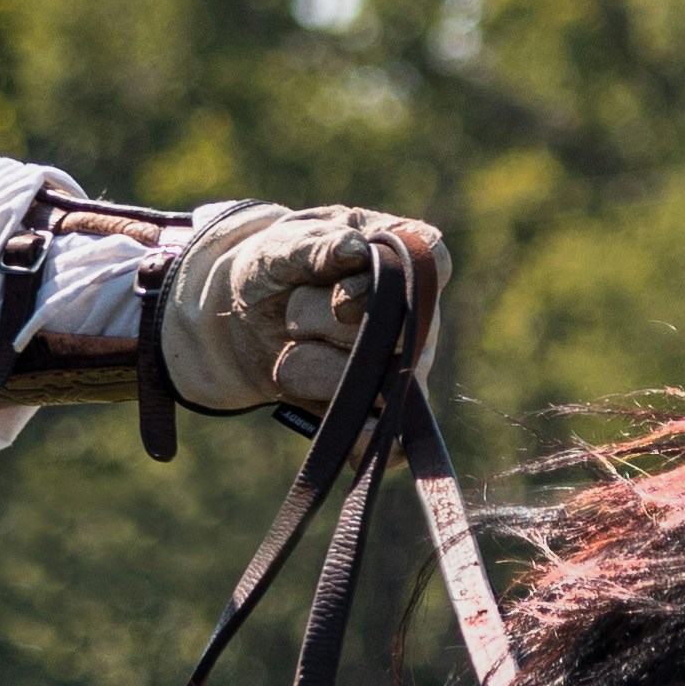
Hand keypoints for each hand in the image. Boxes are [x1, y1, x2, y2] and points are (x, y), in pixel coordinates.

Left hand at [161, 203, 451, 411]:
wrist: (249, 314)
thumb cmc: (278, 264)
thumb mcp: (282, 247)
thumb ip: (314, 246)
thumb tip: (353, 249)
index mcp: (403, 253)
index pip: (434, 263)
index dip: (385, 287)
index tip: (341, 301)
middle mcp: (419, 312)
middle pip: (392, 331)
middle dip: (325, 323)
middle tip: (294, 313)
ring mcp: (408, 364)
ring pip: (370, 381)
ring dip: (310, 365)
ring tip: (293, 342)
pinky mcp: (385, 410)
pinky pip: (386, 438)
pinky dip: (357, 439)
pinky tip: (337, 433)